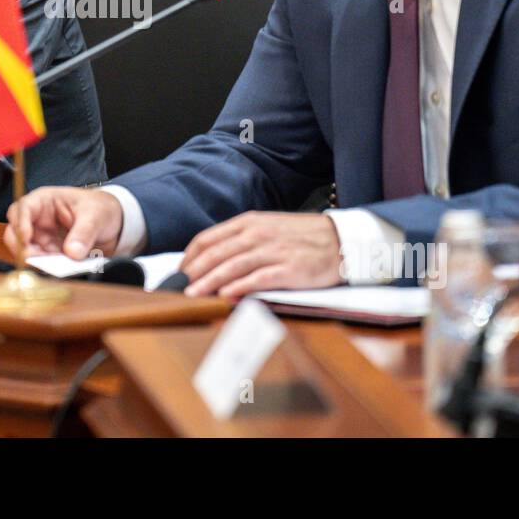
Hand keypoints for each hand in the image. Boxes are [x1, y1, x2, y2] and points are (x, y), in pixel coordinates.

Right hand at [4, 186, 123, 259]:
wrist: (114, 223)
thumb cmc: (100, 208)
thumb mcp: (95, 215)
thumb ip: (84, 232)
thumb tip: (72, 252)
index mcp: (45, 201)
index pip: (23, 209)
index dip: (20, 222)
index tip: (25, 237)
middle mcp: (38, 220)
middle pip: (16, 233)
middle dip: (23, 247)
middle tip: (35, 259)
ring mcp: (43, 238)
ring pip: (27, 251)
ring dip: (37, 261)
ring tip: (56, 265)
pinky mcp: (50, 254)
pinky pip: (43, 263)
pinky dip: (49, 268)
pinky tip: (62, 268)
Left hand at [181, 211, 342, 298]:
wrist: (340, 241)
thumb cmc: (301, 237)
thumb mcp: (267, 228)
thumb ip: (241, 241)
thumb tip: (213, 260)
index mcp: (249, 222)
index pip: (209, 238)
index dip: (190, 256)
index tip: (179, 271)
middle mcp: (257, 234)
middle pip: (216, 253)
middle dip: (194, 272)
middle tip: (178, 287)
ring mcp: (273, 251)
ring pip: (232, 266)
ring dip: (209, 282)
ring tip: (193, 294)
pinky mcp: (288, 270)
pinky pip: (257, 279)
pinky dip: (239, 287)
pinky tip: (225, 295)